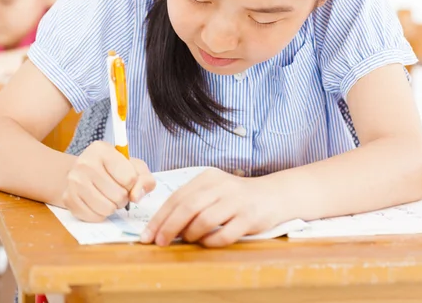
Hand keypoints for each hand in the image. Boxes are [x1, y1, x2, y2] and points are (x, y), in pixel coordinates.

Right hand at [62, 141, 155, 221]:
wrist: (83, 173)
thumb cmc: (113, 169)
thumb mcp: (134, 167)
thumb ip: (144, 179)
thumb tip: (136, 196)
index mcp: (102, 149)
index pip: (129, 178)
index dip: (133, 184)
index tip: (126, 180)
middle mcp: (84, 162)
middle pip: (118, 195)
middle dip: (123, 198)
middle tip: (117, 191)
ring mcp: (73, 181)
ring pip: (107, 208)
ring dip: (113, 207)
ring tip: (108, 197)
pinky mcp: (68, 198)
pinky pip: (94, 217)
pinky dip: (100, 214)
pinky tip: (98, 203)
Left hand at [141, 168, 280, 246]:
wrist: (274, 194)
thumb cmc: (235, 196)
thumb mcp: (212, 191)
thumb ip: (191, 202)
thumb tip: (163, 225)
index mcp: (207, 177)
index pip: (176, 197)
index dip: (159, 217)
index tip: (147, 235)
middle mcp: (221, 186)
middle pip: (187, 207)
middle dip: (169, 227)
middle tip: (159, 242)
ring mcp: (236, 201)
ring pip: (204, 220)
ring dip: (190, 234)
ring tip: (187, 239)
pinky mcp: (250, 217)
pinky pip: (225, 234)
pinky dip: (211, 242)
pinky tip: (206, 243)